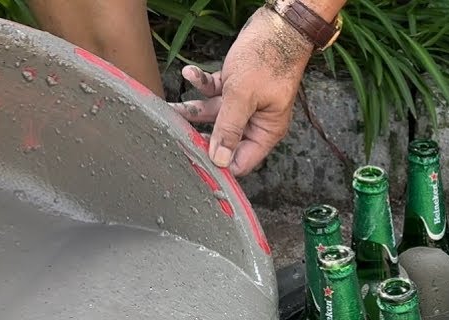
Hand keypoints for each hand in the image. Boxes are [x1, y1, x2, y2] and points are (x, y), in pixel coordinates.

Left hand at [172, 8, 312, 175]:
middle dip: (199, 134)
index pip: (242, 161)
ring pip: (213, 114)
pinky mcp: (235, 86)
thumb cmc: (268, 59)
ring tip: (171, 107)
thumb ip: (229, 128)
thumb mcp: (243, 96)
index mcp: (266, 130)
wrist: (276, 27)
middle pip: (223, 138)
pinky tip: (190, 72)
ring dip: (193, 107)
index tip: (195, 160)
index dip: (220, 163)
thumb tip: (220, 161)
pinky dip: (202, 83)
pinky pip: (214, 92)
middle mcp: (255, 121)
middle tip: (176, 134)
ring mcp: (245, 104)